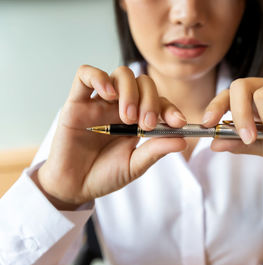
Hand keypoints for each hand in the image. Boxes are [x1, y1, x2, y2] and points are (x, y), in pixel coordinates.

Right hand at [36, 65, 186, 208]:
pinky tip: (108, 94)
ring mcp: (100, 103)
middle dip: (150, 100)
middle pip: (143, 83)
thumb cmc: (105, 175)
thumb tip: (183, 140)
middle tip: (147, 124)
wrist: (75, 187)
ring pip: (120, 75)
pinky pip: (85, 75)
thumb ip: (156, 150)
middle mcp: (121, 106)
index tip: (178, 122)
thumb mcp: (135, 165)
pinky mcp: (76, 103)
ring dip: (130, 91)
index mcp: (138, 119)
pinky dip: (99, 78)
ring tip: (127, 117)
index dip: (170, 108)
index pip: (159, 101)